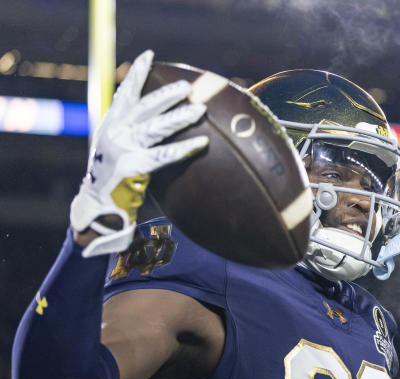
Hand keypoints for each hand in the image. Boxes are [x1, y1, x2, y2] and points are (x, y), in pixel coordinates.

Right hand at [70, 49, 207, 256]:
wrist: (98, 204)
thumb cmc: (113, 176)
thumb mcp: (116, 146)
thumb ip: (131, 130)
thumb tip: (158, 116)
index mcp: (110, 123)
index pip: (124, 92)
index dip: (137, 73)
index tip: (150, 55)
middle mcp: (115, 131)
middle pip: (145, 106)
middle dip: (167, 94)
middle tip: (187, 86)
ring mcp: (123, 148)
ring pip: (157, 127)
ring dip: (180, 117)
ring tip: (200, 109)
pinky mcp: (134, 166)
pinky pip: (165, 155)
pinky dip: (185, 148)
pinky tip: (203, 142)